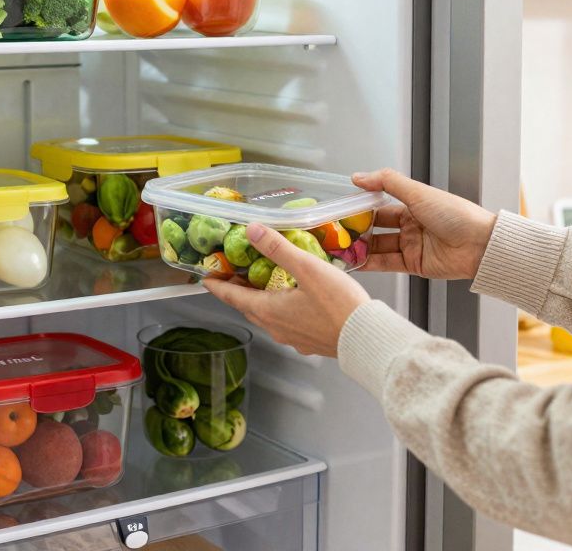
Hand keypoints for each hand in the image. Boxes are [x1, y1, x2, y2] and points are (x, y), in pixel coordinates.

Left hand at [203, 223, 370, 357]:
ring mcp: (293, 338)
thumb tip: (251, 229)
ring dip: (260, 300)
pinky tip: (294, 301)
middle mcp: (276, 328)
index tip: (206, 278)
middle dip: (238, 290)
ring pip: (267, 317)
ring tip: (263, 282)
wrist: (366, 338)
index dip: (217, 285)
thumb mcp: (306, 268)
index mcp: (269, 310)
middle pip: (248, 307)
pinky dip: (281, 310)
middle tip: (234, 274)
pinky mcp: (310, 342)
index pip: (232, 296)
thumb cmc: (338, 304)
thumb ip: (278, 249)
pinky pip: (287, 324)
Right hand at [352, 168, 497, 280]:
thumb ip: (387, 182)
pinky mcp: (414, 265)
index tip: (340, 211)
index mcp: (412, 206)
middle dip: (356, 231)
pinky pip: (387, 264)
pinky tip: (354, 263)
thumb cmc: (456, 214)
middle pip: (376, 228)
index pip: (379, 206)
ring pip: (378, 247)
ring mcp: (411, 246)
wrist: (481, 245)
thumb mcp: (418, 193)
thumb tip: (358, 177)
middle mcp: (410, 226)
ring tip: (339, 249)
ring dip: (360, 248)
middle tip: (334, 233)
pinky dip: (370, 264)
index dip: (360, 208)